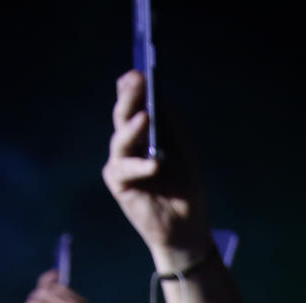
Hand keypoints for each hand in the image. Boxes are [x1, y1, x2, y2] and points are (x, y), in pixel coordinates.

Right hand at [102, 70, 209, 268]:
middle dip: (129, 98)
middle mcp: (129, 146)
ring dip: (133, 127)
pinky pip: (124, 169)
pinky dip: (140, 166)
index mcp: (143, 134)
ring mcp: (122, 164)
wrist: (186, 226)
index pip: (133, 106)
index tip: (138, 73)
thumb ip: (171, 127)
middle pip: (123, 117)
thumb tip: (160, 101)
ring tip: (145, 117)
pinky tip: (155, 163)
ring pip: (120, 140)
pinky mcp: (119, 184)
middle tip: (135, 82)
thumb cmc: (185, 188)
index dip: (132, 89)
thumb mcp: (184, 151)